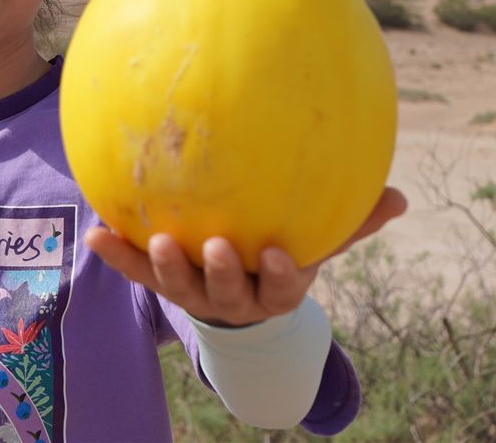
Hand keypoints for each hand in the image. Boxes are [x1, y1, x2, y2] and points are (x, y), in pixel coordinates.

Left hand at [83, 186, 407, 326]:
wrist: (242, 280)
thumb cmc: (288, 244)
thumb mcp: (321, 236)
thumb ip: (354, 219)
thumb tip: (400, 198)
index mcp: (275, 288)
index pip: (283, 290)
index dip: (281, 276)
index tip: (280, 254)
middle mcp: (234, 298)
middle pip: (227, 294)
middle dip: (221, 274)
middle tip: (217, 245)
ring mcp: (195, 293)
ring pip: (179, 289)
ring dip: (166, 267)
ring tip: (158, 241)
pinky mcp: (161, 281)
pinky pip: (136, 270)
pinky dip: (117, 254)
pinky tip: (95, 231)